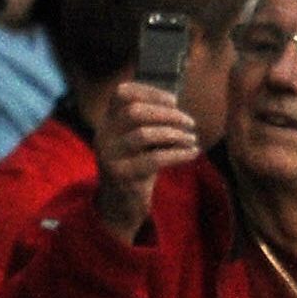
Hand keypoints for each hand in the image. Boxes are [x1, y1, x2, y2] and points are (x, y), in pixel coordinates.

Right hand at [91, 80, 196, 242]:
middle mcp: (104, 135)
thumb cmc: (136, 167)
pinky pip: (154, 159)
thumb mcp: (139, 141)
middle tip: (190, 122)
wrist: (120, 206)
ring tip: (192, 139)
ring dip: (174, 134)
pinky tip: (192, 153)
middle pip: (134, 111)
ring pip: (143, 134)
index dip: (149, 91)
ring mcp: (110, 155)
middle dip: (167, 114)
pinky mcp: (121, 175)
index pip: (122, 94)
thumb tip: (175, 105)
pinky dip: (178, 154)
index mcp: (107, 122)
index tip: (174, 101)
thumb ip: (149, 122)